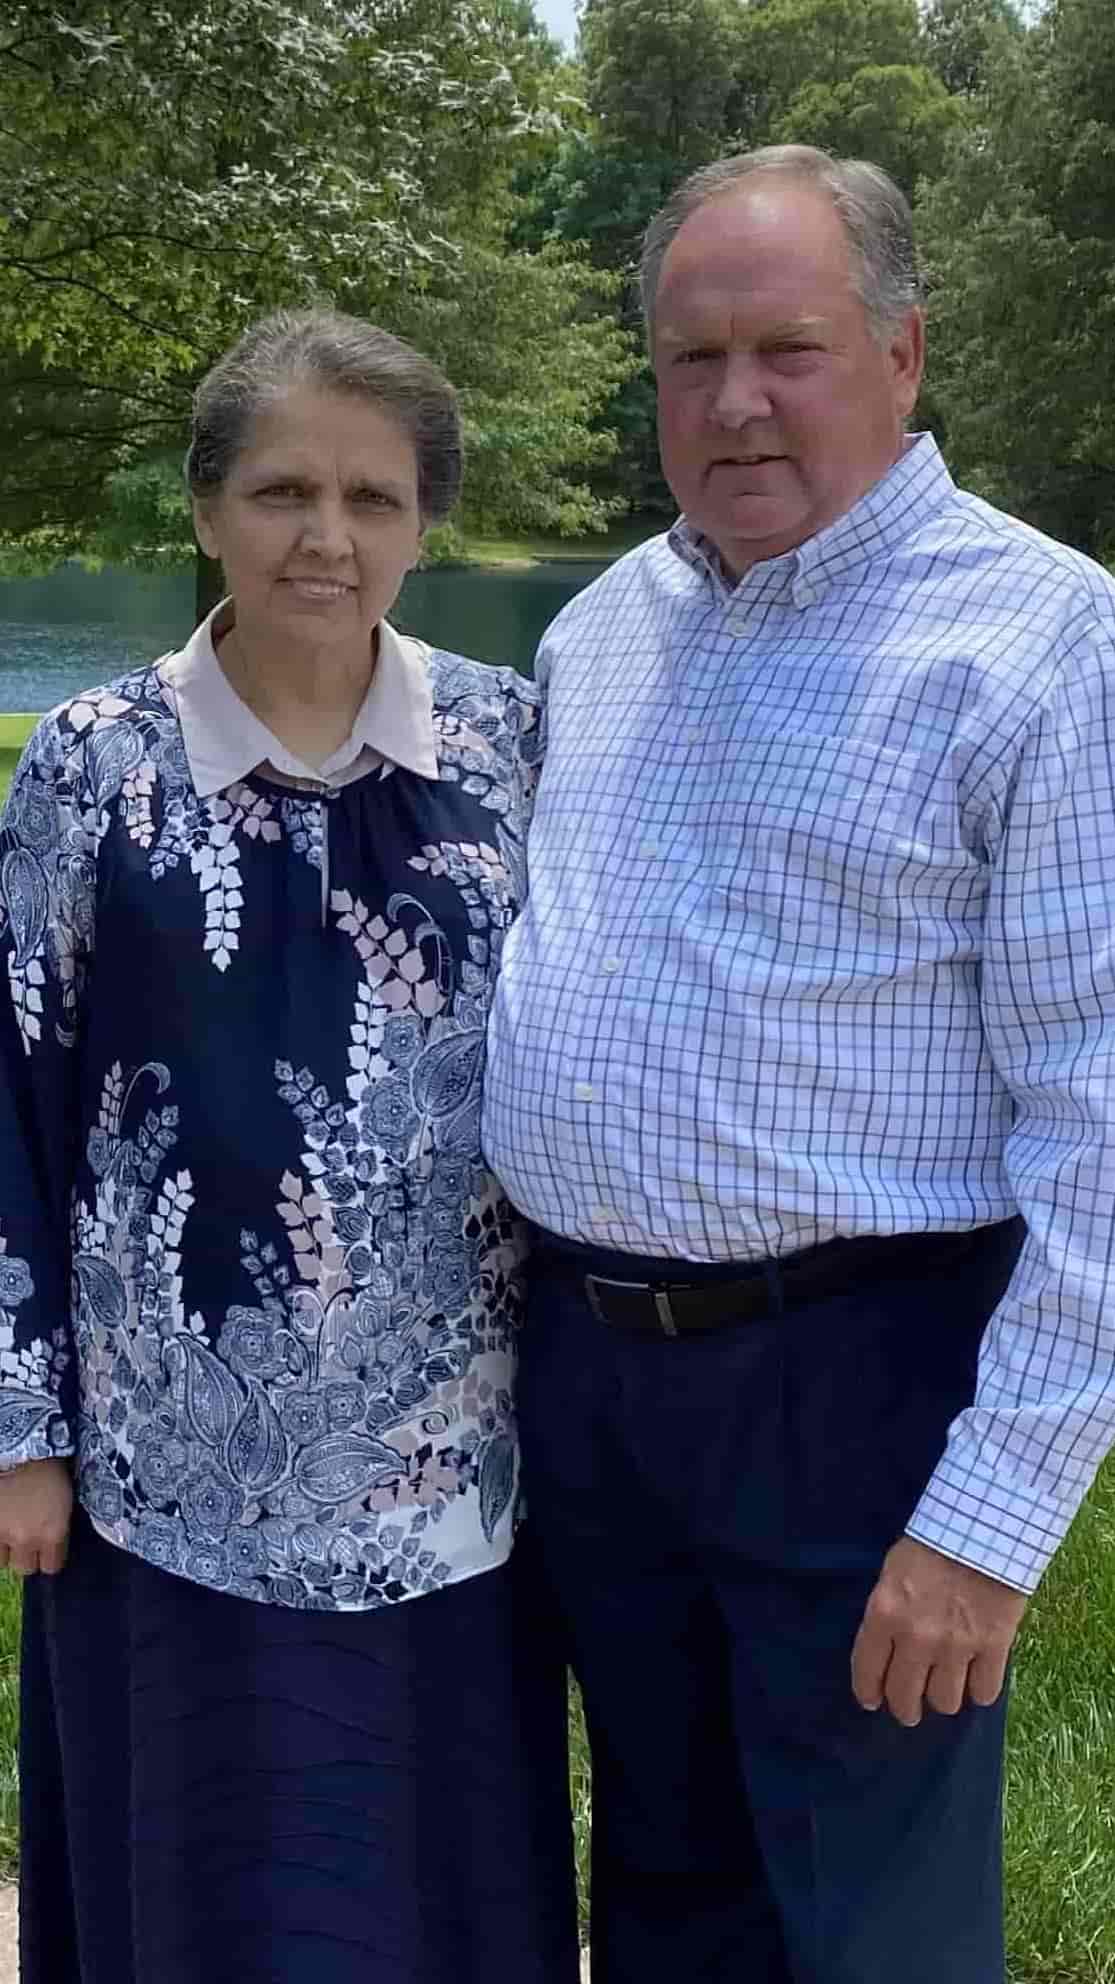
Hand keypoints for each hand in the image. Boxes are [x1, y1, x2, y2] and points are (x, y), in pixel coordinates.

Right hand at [0, 1458, 71, 1574]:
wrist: (22, 1452)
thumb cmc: (50, 1472)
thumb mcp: (65, 1505)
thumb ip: (58, 1531)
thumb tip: (54, 1546)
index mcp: (53, 1534)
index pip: (52, 1567)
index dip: (50, 1560)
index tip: (48, 1553)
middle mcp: (28, 1540)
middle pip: (26, 1568)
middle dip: (28, 1557)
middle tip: (28, 1543)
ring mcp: (4, 1535)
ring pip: (5, 1561)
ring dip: (9, 1551)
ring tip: (12, 1534)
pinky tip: (4, 1529)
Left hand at [851, 1535, 1026, 1726]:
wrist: (984, 1526)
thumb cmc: (933, 1541)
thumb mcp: (893, 1572)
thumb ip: (888, 1613)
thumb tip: (886, 1649)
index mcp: (885, 1614)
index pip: (867, 1672)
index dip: (868, 1692)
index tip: (873, 1700)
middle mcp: (916, 1638)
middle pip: (905, 1697)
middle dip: (905, 1707)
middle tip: (910, 1705)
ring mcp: (956, 1646)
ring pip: (945, 1703)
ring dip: (943, 1697)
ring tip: (945, 1685)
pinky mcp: (993, 1647)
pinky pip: (984, 1693)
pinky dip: (980, 1690)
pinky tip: (977, 1677)